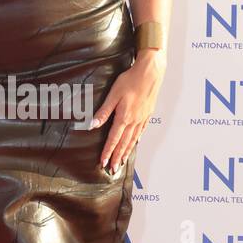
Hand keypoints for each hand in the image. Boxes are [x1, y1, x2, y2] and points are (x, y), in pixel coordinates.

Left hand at [89, 50, 165, 173]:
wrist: (150, 72)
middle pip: (124, 143)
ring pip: (133, 140)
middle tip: (113, 169)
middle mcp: (134, 121)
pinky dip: (136, 140)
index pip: (113, 139)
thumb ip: (104, 112)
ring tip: (122, 162)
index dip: (108, 152)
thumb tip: (93, 125)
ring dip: (126, 152)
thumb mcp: (113, 95)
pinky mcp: (147, 114)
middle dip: (117, 157)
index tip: (103, 162)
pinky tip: (134, 144)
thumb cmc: (130, 80)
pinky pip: (141, 131)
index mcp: (124, 117)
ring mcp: (142, 118)